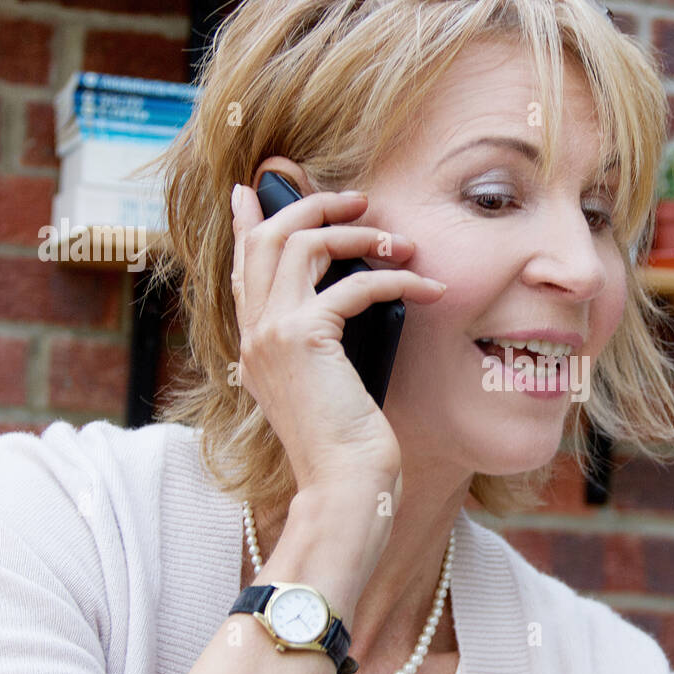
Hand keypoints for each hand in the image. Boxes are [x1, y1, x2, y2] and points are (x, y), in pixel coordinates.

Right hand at [229, 182, 445, 494]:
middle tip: (358, 203)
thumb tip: (344, 306)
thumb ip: (320, 344)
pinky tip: (430, 287)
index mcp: (255, 343)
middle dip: (312, 207)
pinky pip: (354, 284)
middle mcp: (255, 333)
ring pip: (302, 244)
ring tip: (402, 243)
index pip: (243, 266)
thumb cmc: (348, 444)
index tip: (252, 189)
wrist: (345, 484)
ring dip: (359, 234)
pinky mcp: (304, 338)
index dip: (249, 222)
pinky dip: (397, 279)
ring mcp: (273, 334)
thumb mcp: (327, 385)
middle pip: (266, 238)